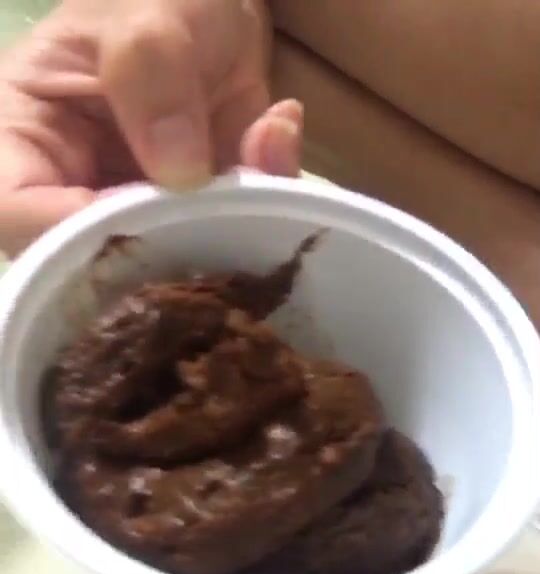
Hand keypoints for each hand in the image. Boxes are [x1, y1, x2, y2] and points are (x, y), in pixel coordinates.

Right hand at [0, 0, 302, 255]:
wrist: (206, 3)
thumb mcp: (140, 13)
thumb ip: (149, 75)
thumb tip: (182, 174)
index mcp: (26, 140)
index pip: (19, 214)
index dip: (70, 236)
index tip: (141, 222)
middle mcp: (76, 189)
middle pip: (92, 260)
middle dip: (161, 250)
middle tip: (217, 211)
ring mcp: (138, 210)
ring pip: (167, 260)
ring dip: (225, 227)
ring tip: (258, 161)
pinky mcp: (196, 217)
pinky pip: (227, 236)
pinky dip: (262, 200)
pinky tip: (274, 140)